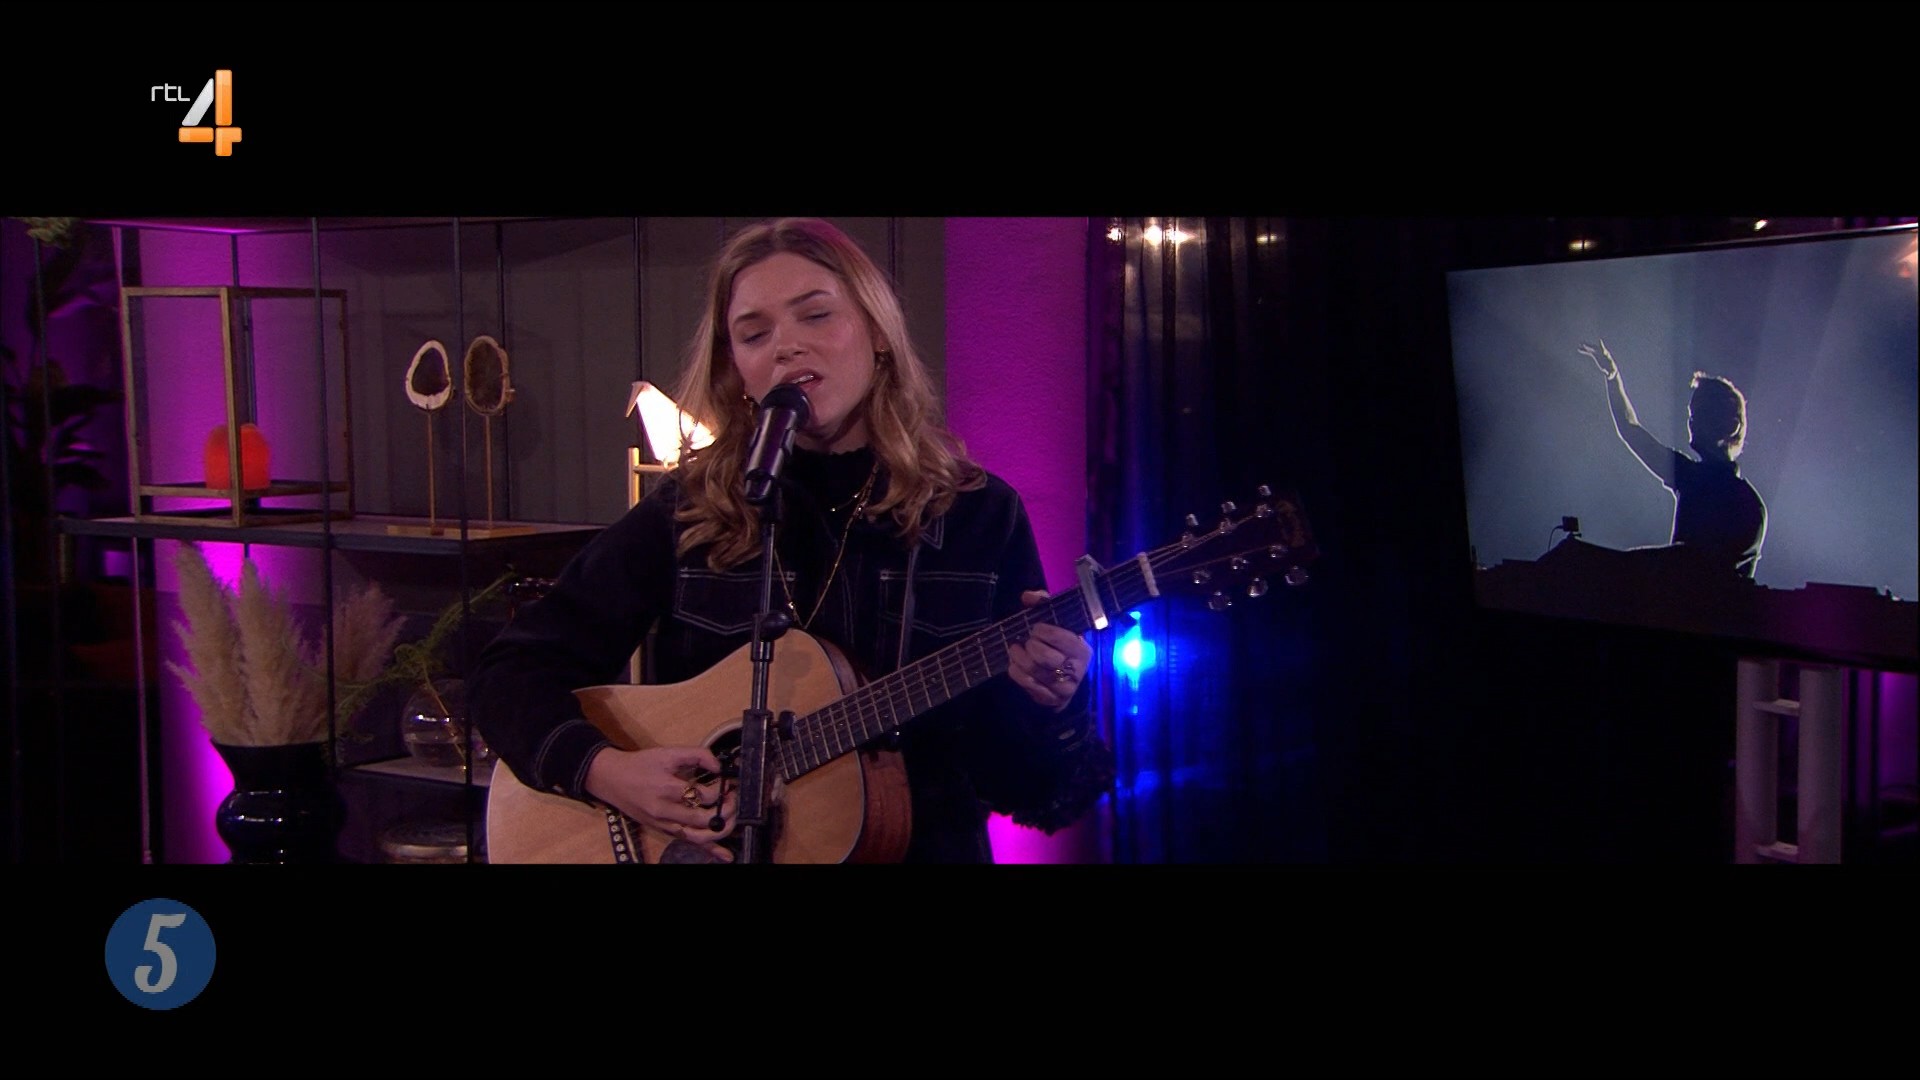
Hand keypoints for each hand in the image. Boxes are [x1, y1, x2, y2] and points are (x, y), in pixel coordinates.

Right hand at [584, 745, 737, 859]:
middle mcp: (666, 811)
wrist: (611, 779)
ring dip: (720, 831)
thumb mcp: (668, 753)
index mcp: (668, 789)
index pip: (704, 795)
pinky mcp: (663, 830)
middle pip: (704, 820)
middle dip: (725, 811)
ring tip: (732, 819)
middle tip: (733, 800)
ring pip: (697, 837)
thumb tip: (719, 765)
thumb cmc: (640, 765)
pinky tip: (725, 855)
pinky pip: (688, 842)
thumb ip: (697, 755)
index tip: (729, 783)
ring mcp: (664, 824)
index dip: (722, 790)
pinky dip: (708, 850)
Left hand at [1006, 590, 1093, 711]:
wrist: (1070, 676)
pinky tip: (1014, 663)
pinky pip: (1027, 684)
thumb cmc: (1062, 643)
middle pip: (1043, 657)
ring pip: (1033, 671)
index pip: (1059, 638)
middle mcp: (1076, 670)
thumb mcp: (1059, 620)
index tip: (1036, 628)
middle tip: (1026, 640)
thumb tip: (1028, 596)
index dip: (1042, 631)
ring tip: (1015, 649)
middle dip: (1029, 646)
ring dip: (1018, 657)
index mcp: (1082, 649)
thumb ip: (1045, 603)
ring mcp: (1064, 688)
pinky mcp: (1050, 699)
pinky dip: (1016, 671)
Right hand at [1578, 338, 1616, 377]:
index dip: (1601, 345)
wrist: (1611, 370)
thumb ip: (1610, 375)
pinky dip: (1584, 350)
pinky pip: (1589, 352)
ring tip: (1580, 344)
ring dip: (1586, 346)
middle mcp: (1602, 353)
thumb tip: (1609, 377)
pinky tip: (1579, 349)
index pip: (1603, 350)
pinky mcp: (1596, 355)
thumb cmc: (1612, 372)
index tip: (1600, 340)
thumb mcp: (1612, 374)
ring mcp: (1598, 353)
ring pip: (1591, 348)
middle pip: (1595, 348)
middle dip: (1590, 346)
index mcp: (1606, 356)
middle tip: (1584, 344)